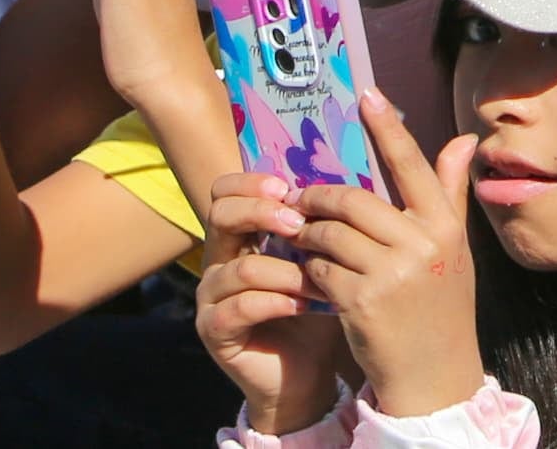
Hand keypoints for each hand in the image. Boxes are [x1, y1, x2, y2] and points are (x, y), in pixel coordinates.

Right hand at [197, 168, 349, 434]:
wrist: (307, 375)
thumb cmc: (316, 312)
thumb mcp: (319, 262)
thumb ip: (320, 226)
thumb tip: (345, 183)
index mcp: (238, 237)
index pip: (224, 191)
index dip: (251, 183)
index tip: (288, 188)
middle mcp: (217, 261)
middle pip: (220, 215)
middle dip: (260, 213)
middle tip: (297, 223)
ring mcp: (211, 297)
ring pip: (239, 267)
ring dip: (284, 270)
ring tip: (317, 279)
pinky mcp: (214, 330)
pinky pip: (239, 307)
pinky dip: (275, 301)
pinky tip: (302, 305)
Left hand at [289, 90, 488, 419]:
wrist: (434, 375)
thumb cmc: (442, 307)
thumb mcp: (454, 250)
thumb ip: (450, 193)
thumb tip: (464, 139)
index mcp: (444, 226)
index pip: (412, 164)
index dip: (387, 128)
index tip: (366, 94)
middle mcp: (421, 245)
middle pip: (354, 200)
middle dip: (320, 197)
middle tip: (300, 197)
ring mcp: (390, 274)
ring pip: (330, 233)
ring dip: (308, 233)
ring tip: (300, 234)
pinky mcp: (360, 301)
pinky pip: (319, 268)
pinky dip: (308, 267)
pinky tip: (307, 272)